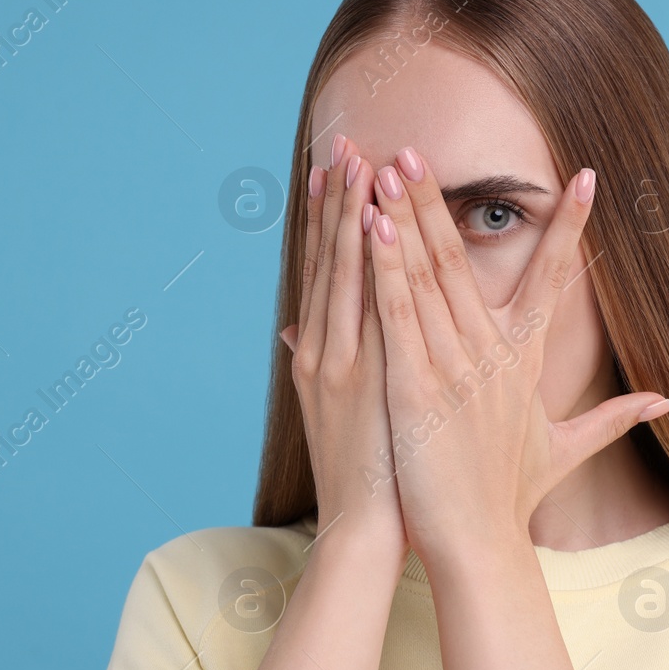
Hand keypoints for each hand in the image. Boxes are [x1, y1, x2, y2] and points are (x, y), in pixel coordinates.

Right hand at [279, 135, 406, 564]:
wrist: (365, 528)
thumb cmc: (367, 472)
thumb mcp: (335, 413)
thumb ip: (320, 363)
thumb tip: (296, 331)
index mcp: (320, 355)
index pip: (325, 273)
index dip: (327, 219)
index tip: (334, 169)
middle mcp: (322, 351)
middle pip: (328, 261)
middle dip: (334, 199)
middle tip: (341, 141)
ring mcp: (339, 362)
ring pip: (342, 273)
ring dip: (347, 214)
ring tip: (356, 160)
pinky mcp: (359, 379)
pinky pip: (364, 307)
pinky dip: (366, 262)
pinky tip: (372, 221)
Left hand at [364, 147, 668, 567]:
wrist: (481, 546)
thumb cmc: (512, 499)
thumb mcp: (565, 451)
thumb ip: (612, 418)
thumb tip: (663, 403)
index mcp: (524, 363)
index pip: (553, 280)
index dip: (571, 228)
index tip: (586, 177)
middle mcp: (493, 356)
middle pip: (469, 262)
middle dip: (442, 201)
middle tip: (421, 147)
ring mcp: (456, 370)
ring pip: (431, 278)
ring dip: (407, 219)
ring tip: (390, 166)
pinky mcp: (418, 391)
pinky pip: (400, 318)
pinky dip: (387, 270)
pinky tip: (374, 228)